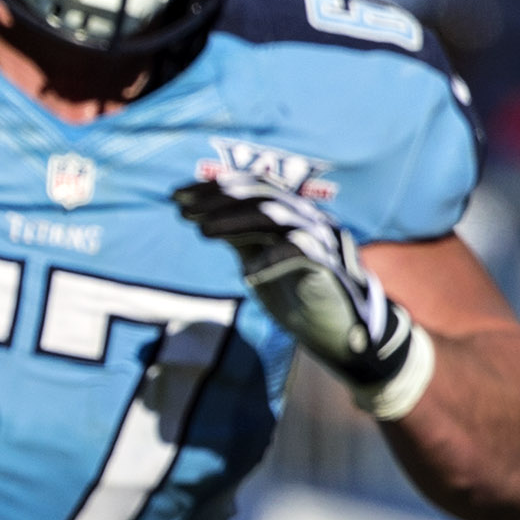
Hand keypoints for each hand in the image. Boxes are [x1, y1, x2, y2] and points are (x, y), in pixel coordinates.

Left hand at [172, 170, 425, 411]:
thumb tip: (205, 217)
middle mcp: (312, 220)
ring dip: (236, 221)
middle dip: (219, 198)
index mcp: (296, 215)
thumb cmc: (299, 297)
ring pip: (278, 216)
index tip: (178, 195)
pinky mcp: (330, 269)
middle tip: (183, 207)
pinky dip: (270, 256)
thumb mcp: (261, 262)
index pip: (256, 186)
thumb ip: (242, 239)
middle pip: (264, 194)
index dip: (215, 187)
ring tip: (202, 230)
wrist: (341, 334)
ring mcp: (324, 241)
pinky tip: (246, 271)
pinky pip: (300, 251)